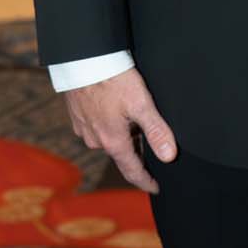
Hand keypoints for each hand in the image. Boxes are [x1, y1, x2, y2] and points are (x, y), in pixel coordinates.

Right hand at [63, 67, 176, 193]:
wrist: (82, 59)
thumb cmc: (113, 79)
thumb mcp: (141, 104)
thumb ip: (156, 131)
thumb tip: (169, 157)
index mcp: (112, 141)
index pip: (132, 171)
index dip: (146, 181)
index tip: (156, 187)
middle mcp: (95, 140)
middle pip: (122, 153)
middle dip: (137, 152)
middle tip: (154, 146)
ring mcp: (84, 128)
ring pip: (109, 138)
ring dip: (123, 135)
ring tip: (136, 120)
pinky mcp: (77, 115)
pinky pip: (98, 126)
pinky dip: (110, 123)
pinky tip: (117, 109)